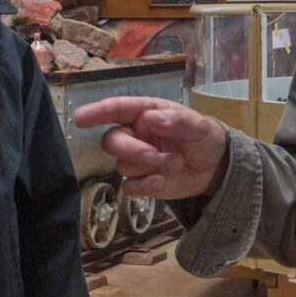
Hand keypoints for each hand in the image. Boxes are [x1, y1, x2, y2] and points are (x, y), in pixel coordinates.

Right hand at [72, 96, 226, 199]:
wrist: (215, 167)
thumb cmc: (203, 137)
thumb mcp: (197, 125)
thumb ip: (176, 121)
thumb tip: (150, 119)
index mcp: (146, 113)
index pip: (117, 109)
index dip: (97, 112)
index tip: (80, 118)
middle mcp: (136, 134)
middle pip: (111, 141)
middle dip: (131, 150)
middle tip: (155, 156)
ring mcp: (136, 159)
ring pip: (122, 165)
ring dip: (147, 167)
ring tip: (174, 162)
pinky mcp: (141, 181)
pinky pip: (129, 186)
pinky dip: (144, 186)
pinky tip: (162, 181)